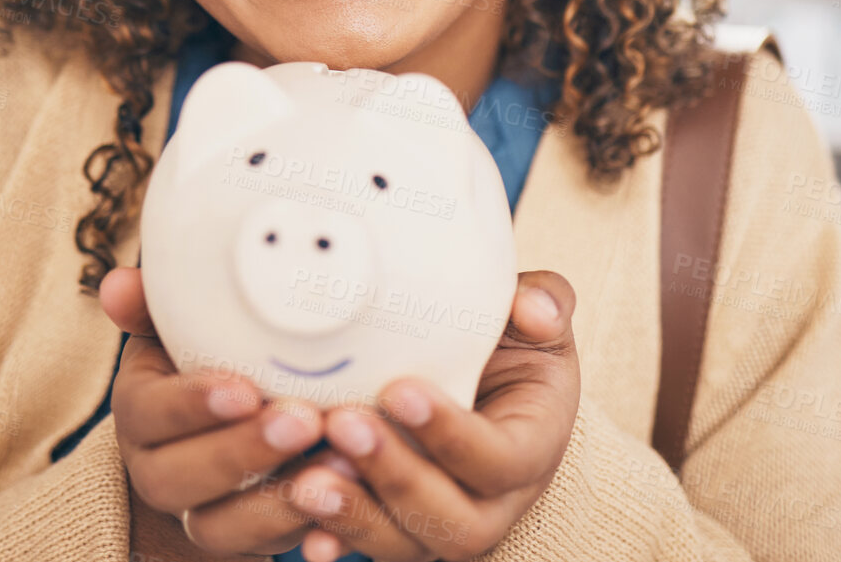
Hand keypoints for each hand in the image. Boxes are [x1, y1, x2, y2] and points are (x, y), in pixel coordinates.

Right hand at [101, 268, 343, 556]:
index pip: (148, 413)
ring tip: (338, 462)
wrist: (225, 423)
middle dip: (241, 452)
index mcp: (140, 411)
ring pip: (220, 527)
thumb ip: (156, 302)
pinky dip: (306, 533)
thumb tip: (118, 284)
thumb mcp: (181, 325)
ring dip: (278, 501)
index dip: (191, 404)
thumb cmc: (209, 356)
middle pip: (178, 479)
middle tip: (303, 420)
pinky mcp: (243, 541)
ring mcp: (198, 513)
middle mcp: (156, 470)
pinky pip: (264, 551)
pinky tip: (346, 505)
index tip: (244, 389)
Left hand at [281, 271, 580, 561]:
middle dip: (396, 477)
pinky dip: (333, 535)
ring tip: (305, 478)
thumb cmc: (510, 350)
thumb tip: (534, 308)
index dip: (451, 433)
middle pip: (455, 522)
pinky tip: (296, 510)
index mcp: (531, 451)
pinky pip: (367, 545)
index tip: (398, 388)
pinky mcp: (398, 529)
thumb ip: (544, 303)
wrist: (485, 385)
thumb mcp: (533, 323)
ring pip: (405, 544)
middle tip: (343, 423)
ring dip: (355, 514)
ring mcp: (442, 525)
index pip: (498, 460)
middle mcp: (492, 504)